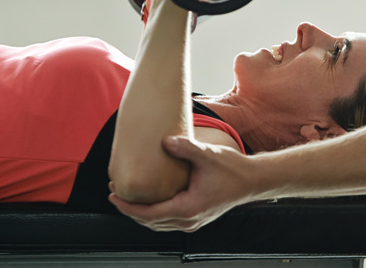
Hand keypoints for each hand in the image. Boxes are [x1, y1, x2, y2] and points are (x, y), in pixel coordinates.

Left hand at [108, 135, 257, 231]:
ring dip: (140, 213)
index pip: (149, 214)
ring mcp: (193, 222)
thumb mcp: (209, 155)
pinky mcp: (196, 217)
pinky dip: (153, 214)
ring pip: (158, 224)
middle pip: (150, 222)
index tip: (113, 195)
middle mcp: (189, 220)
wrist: (252, 181)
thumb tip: (165, 140)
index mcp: (188, 208)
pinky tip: (148, 201)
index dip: (128, 206)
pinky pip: (168, 221)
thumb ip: (186, 148)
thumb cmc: (233, 170)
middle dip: (129, 209)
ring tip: (126, 197)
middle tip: (113, 192)